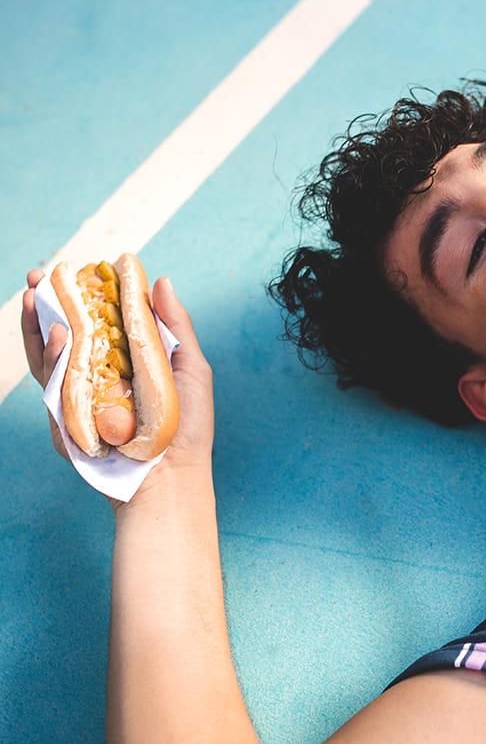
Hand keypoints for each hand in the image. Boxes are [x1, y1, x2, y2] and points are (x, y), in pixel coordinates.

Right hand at [20, 268, 214, 504]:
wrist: (173, 477)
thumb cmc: (187, 425)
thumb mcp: (191, 367)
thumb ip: (174, 324)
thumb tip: (160, 279)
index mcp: (127, 359)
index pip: (99, 320)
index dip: (85, 294)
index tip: (76, 266)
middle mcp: (99, 375)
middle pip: (66, 333)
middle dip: (48, 304)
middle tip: (39, 276)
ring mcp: (80, 397)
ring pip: (50, 356)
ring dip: (39, 324)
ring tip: (36, 297)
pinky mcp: (67, 420)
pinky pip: (52, 386)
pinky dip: (50, 358)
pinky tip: (55, 335)